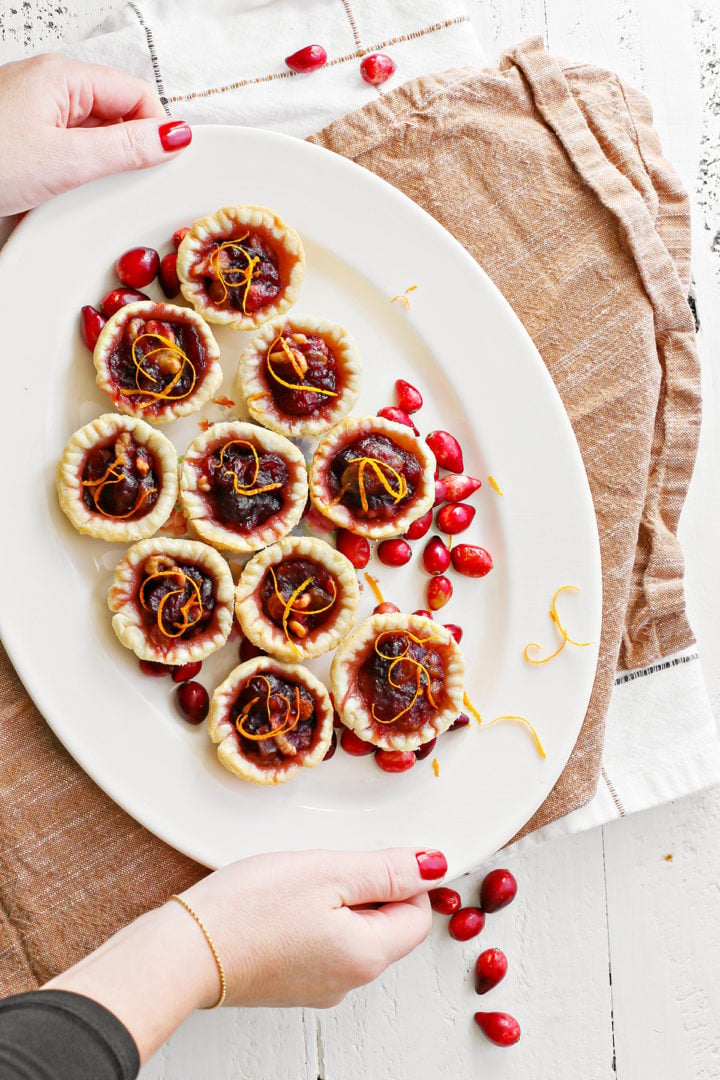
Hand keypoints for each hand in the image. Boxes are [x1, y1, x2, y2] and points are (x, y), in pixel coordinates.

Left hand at [0, 53, 190, 215]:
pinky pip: (68, 148)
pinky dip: (77, 172)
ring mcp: (34, 111)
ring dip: (102, 165)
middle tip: (122, 186)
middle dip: (129, 150)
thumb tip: (174, 136)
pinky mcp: (24, 137)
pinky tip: (65, 193)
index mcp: (64, 76)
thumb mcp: (68, 162)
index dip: (156, 132)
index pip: (137, 94)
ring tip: (85, 191)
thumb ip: (127, 149)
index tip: (163, 168)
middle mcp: (50, 86)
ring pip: (93, 134)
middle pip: (117, 113)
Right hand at [46, 847, 444, 1061]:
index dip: (401, 875)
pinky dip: (311, 915)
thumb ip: (387, 869)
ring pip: (352, 929)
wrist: (183, 951)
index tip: (366, 854)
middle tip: (325, 865)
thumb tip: (434, 866)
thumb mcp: (329, 872)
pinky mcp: (289, 980)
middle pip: (387, 923)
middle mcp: (349, 980)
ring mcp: (318, 984)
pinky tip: (280, 900)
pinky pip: (321, 940)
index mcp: (368, 956)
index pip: (418, 914)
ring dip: (336, 897)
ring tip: (298, 880)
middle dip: (366, 885)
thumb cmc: (250, 910)